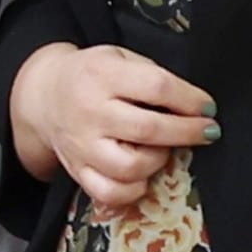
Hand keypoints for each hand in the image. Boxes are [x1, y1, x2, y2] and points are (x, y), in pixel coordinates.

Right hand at [9, 41, 216, 217]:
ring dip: (159, 161)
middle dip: (188, 132)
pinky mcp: (77, 170)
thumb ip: (152, 77)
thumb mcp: (119, 58)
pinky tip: (142, 175)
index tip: (207, 107)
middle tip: (206, 131)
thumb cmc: (92, 75)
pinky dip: (133, 190)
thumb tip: (194, 107)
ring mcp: (81, 145)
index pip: (157, 87)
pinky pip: (109, 193)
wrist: (44, 95)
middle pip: (148, 129)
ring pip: (130, 167)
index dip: (190, 99)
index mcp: (101, 75)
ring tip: (164, 149)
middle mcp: (90, 112)